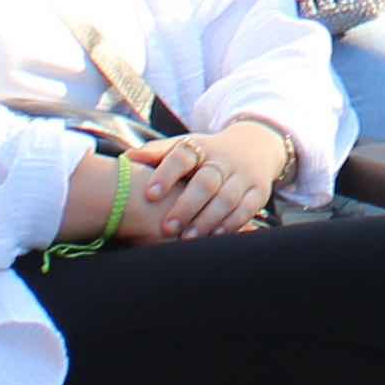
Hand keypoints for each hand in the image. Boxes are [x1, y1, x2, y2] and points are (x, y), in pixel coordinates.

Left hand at [126, 125, 292, 239]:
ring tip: (188, 238)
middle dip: (186, 205)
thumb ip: (156, 153)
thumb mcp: (183, 147)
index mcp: (199, 147)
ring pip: (227, 198)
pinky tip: (217, 236)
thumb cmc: (205, 155)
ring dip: (207, 219)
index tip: (149, 195)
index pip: (182, 156)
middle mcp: (222, 160)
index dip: (165, 175)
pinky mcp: (259, 191)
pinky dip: (232, 223)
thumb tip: (125, 159)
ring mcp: (243, 175)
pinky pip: (247, 208)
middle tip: (167, 228)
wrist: (254, 146)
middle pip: (206, 181)